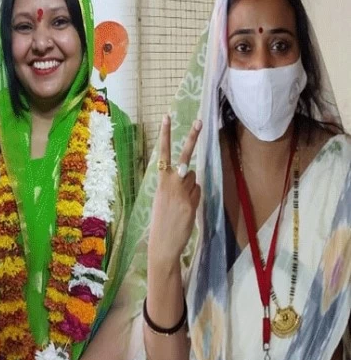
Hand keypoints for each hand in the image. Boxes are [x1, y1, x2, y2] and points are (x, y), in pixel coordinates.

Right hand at [147, 115, 201, 267]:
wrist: (163, 242)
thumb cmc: (161, 221)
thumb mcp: (163, 199)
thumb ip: (175, 184)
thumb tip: (190, 175)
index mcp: (160, 181)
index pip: (162, 154)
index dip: (165, 135)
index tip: (166, 117)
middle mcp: (171, 183)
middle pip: (185, 157)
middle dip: (192, 138)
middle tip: (198, 121)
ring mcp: (183, 192)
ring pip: (194, 179)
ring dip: (192, 188)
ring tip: (181, 204)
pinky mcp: (192, 202)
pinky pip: (198, 192)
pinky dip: (195, 199)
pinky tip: (186, 210)